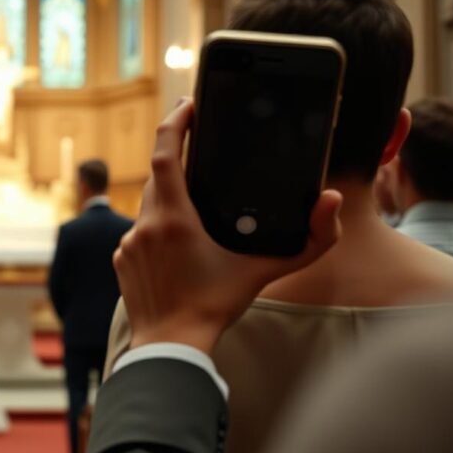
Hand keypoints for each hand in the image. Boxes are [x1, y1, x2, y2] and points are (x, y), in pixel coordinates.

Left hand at [114, 99, 342, 353]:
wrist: (171, 345)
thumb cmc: (216, 307)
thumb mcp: (267, 272)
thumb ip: (311, 240)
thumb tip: (331, 201)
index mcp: (174, 218)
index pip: (165, 154)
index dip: (175, 124)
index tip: (187, 106)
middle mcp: (145, 225)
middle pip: (159, 178)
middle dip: (178, 164)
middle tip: (199, 152)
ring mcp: (129, 242)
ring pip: (149, 207)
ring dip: (170, 203)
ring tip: (197, 214)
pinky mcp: (121, 259)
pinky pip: (140, 233)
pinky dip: (158, 233)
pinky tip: (178, 250)